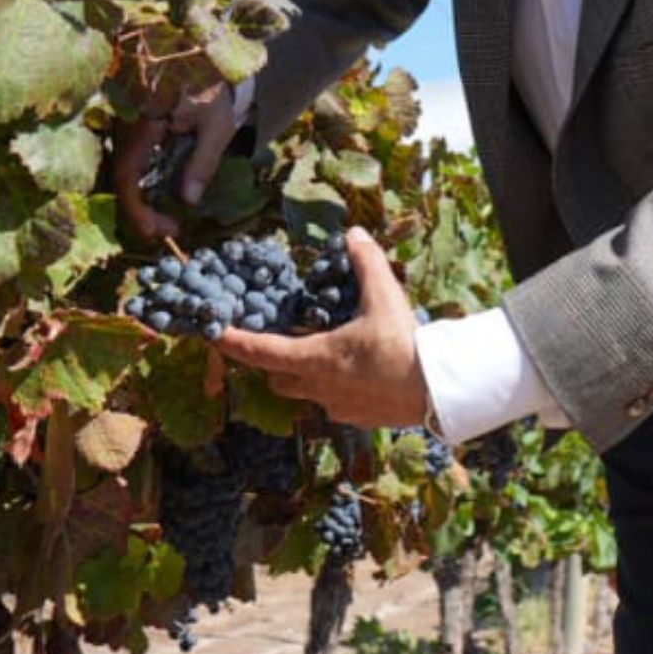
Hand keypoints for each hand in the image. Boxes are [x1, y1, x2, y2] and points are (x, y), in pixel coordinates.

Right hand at [115, 85, 240, 244]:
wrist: (202, 55)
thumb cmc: (212, 88)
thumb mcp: (216, 126)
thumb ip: (203, 163)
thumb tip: (188, 201)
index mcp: (143, 120)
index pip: (128, 173)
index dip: (136, 207)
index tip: (155, 231)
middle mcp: (125, 123)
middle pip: (121, 177)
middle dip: (141, 211)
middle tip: (170, 230)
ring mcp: (123, 124)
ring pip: (123, 172)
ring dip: (141, 201)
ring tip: (167, 221)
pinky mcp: (128, 127)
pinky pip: (129, 162)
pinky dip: (142, 185)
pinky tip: (161, 198)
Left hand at [213, 228, 431, 429]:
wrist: (438, 391)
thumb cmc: (405, 344)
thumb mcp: (384, 296)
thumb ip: (365, 262)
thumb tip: (355, 234)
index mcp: (315, 358)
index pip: (260, 351)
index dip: (234, 342)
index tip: (214, 334)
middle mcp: (318, 387)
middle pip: (277, 378)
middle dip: (272, 363)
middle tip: (281, 342)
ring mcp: (337, 408)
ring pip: (306, 394)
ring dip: (307, 377)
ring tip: (327, 357)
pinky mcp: (357, 419)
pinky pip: (335, 405)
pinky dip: (337, 390)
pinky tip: (359, 376)